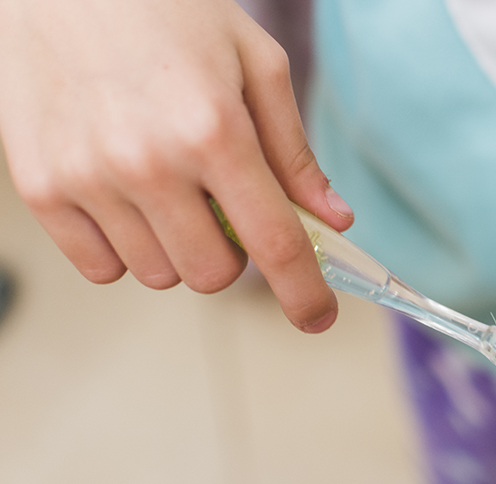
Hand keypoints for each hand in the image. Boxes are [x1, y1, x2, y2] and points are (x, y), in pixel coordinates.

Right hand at [0, 0, 352, 331]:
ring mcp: (86, 177)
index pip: (274, 243)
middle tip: (221, 205)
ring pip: (158, 275)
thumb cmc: (167, 9)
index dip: (304, 293)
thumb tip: (334, 219)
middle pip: (213, 275)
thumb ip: (293, 150)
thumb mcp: (254, 63)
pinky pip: (100, 268)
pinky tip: (125, 195)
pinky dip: (124, 248)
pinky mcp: (39, 186)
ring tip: (167, 185)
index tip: (318, 318)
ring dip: (177, 248)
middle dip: (232, 253)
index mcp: (214, 128)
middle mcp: (148, 161)